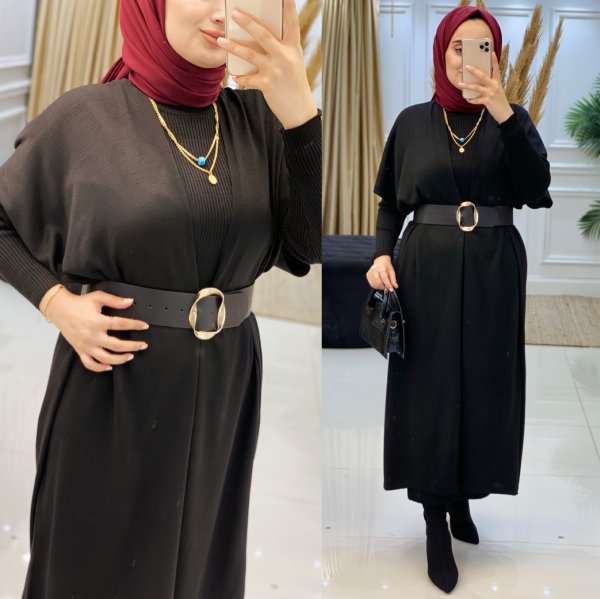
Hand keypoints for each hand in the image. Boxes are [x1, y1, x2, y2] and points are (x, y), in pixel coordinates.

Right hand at [43, 287, 149, 372]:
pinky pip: (90, 364)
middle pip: (117, 345)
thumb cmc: (79, 303)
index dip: (135, 325)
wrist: (59, 309)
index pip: (121, 324)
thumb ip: (115, 300)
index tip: (145, 326)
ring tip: (130, 356)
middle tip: (143, 345)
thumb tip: (130, 302)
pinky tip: (109, 366)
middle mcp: (92, 336)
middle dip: (133, 346)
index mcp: (97, 322)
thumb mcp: (97, 297)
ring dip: (120, 359)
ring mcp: (85, 345)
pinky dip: (100, 368)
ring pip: (106, 358)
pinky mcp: (79, 350)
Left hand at [217, 0, 318, 128]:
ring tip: (221, 41)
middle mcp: (285, 57)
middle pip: (263, 35)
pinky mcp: (267, 84)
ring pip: (250, 54)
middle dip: (247, 22)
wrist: (299, 111)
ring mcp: (275, 70)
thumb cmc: (295, 85)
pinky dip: (240, 77)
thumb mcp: (293, 63)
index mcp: (293, 49)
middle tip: (234, 13)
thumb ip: (281, 49)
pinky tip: (234, 75)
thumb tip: (260, 37)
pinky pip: (248, 78)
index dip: (288, 6)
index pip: (291, 23)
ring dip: (233, 47)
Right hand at [366, 255, 397, 290]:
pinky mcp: (367, 276)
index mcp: (381, 267)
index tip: (391, 289)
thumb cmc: (386, 266)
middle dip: (383, 286)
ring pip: (375, 284)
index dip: (388, 284)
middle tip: (387, 286)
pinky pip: (372, 284)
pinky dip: (376, 286)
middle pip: (378, 282)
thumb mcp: (392, 272)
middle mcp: (374, 270)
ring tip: (383, 284)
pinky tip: (379, 283)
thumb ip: (393, 280)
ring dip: (380, 287)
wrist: (380, 262)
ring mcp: (370, 273)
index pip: (384, 277)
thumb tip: (395, 286)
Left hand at [458, 51, 513, 123]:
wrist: (504, 112)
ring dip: (467, 85)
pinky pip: (476, 100)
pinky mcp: (487, 101)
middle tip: (466, 66)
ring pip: (477, 87)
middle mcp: (494, 85)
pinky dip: (471, 99)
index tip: (490, 52)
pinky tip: (467, 99)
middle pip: (483, 76)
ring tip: (460, 83)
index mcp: (497, 81)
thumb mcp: (496, 89)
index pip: (496, 68)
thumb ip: (489, 83)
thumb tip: (477, 79)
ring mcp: (491, 93)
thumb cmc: (498, 99)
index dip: (494, 60)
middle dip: (474, 70)